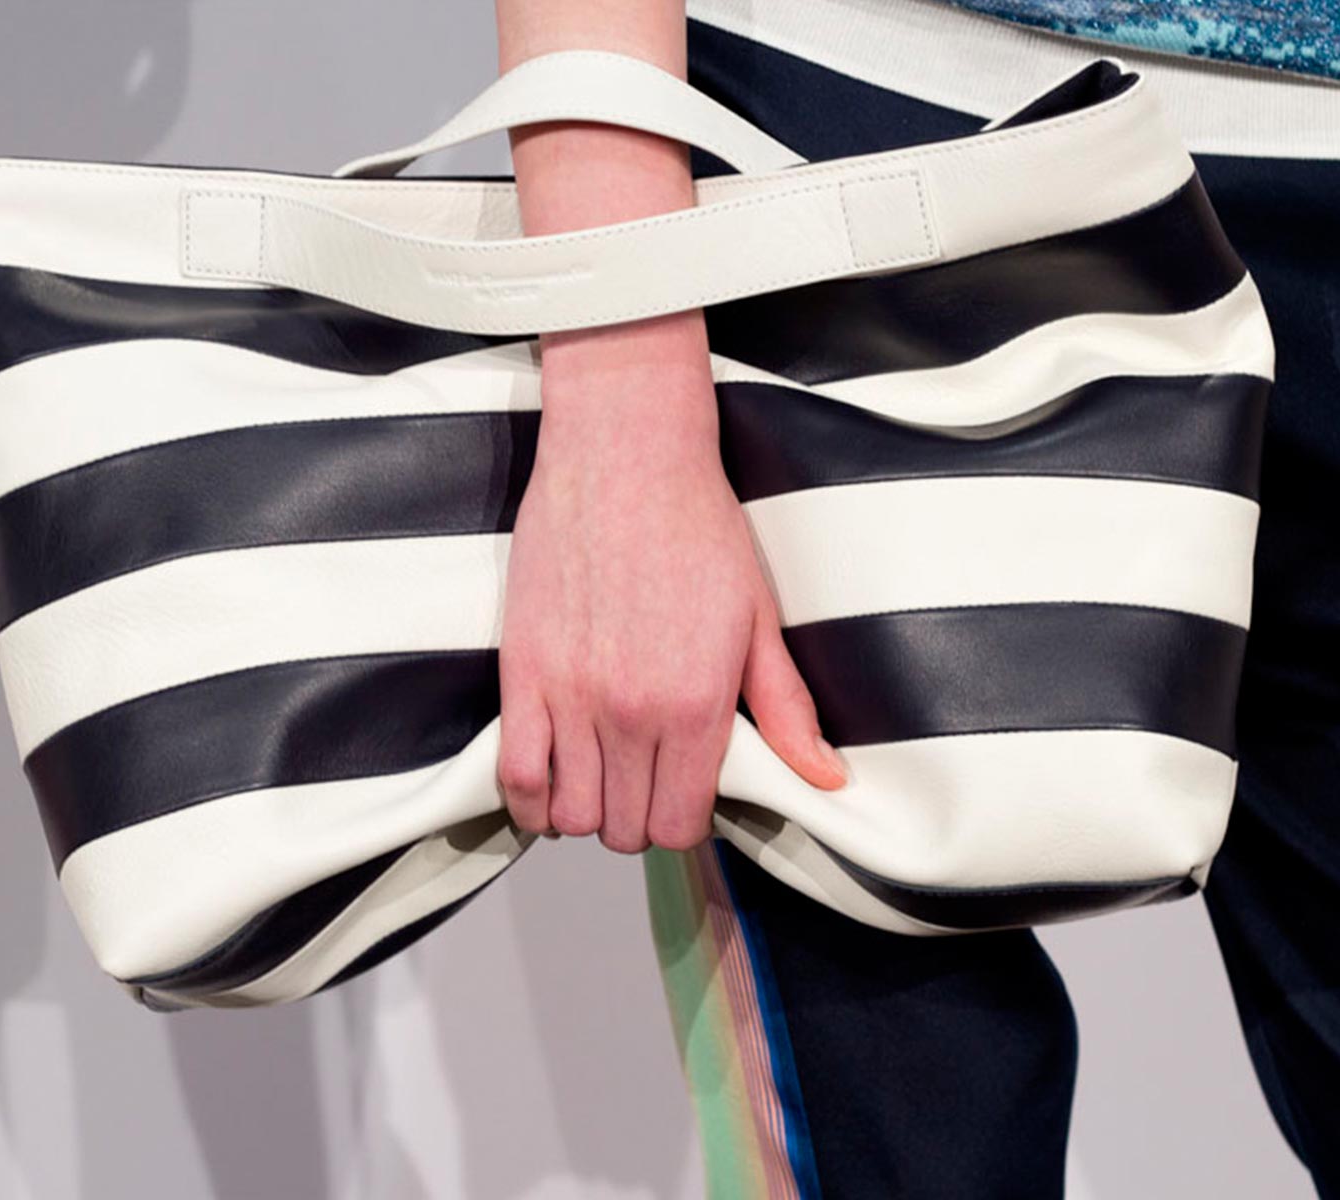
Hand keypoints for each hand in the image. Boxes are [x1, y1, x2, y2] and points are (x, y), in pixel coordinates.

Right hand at [495, 311, 848, 853]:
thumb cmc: (698, 525)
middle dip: (635, 818)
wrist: (625, 455)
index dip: (683, 821)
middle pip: (624, 828)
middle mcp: (632, 713)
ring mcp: (571, 695)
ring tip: (595, 777)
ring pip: (569, 813)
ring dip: (583, 810)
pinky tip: (545, 784)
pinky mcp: (523, 671)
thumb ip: (786, 708)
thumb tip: (825, 777)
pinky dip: (528, 799)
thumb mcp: (758, 618)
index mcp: (698, 706)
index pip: (681, 825)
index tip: (681, 792)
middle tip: (640, 781)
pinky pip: (513, 774)